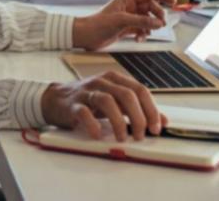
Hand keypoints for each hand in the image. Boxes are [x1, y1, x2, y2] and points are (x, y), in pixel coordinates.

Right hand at [41, 71, 167, 140]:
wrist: (55, 99)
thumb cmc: (88, 101)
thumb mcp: (115, 101)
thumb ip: (137, 109)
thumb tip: (163, 121)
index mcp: (114, 79)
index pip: (139, 90)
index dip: (151, 109)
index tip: (156, 128)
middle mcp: (101, 82)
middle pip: (126, 95)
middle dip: (138, 117)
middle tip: (140, 135)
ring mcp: (86, 92)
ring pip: (107, 101)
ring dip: (119, 122)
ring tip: (122, 138)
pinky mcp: (72, 104)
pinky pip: (84, 112)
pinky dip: (93, 124)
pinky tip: (98, 135)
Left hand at [72, 0, 175, 49]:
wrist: (86, 36)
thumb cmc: (98, 25)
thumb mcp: (121, 21)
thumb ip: (141, 20)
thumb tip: (158, 22)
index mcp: (126, 0)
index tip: (172, 1)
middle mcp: (128, 7)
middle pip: (150, 7)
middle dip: (157, 14)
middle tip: (161, 23)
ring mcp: (128, 18)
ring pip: (147, 19)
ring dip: (150, 25)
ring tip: (149, 32)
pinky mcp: (126, 28)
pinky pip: (141, 28)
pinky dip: (143, 33)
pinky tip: (140, 38)